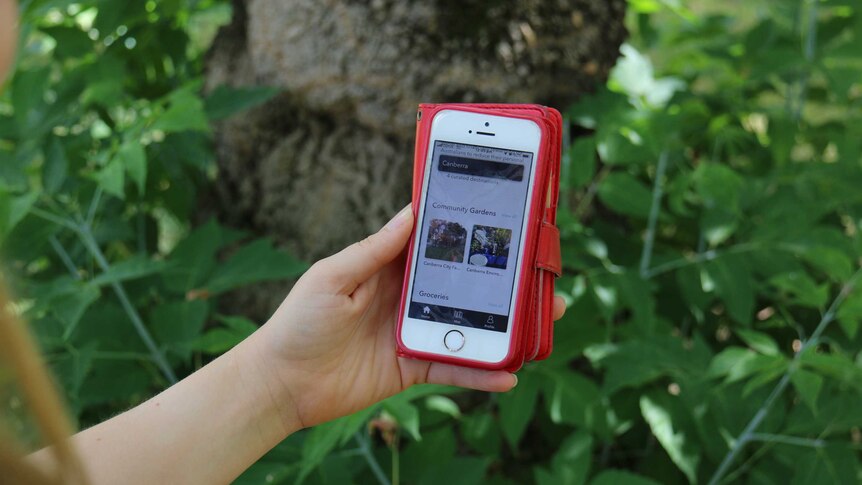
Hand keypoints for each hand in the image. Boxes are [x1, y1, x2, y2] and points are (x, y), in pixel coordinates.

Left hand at [245, 204, 566, 429]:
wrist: (282, 383)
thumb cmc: (299, 320)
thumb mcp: (333, 275)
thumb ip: (375, 249)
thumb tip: (413, 211)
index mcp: (390, 268)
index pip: (438, 244)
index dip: (468, 231)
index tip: (505, 217)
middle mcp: (409, 298)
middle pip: (466, 284)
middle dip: (503, 278)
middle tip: (541, 271)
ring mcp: (415, 333)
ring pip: (471, 324)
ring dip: (507, 323)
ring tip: (544, 317)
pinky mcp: (414, 368)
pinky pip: (455, 368)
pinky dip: (482, 372)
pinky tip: (510, 373)